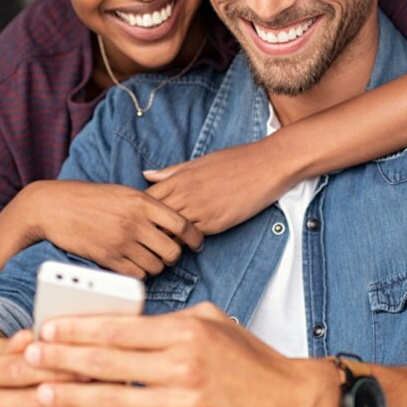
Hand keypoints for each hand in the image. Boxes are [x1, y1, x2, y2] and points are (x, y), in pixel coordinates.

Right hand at [10, 180, 203, 278]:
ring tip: (148, 258)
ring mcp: (121, 242)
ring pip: (156, 266)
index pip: (182, 224)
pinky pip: (137, 275)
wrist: (55, 207)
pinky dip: (139, 273)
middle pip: (173, 250)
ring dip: (156, 265)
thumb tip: (174, 221)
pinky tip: (133, 265)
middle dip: (173, 255)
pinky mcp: (108, 259)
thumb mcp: (124, 192)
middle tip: (166, 253)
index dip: (195, 237)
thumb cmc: (90, 198)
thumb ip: (149, 205)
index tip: (196, 243)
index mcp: (142, 202)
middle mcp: (135, 222)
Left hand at [24, 303, 345, 406]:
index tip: (48, 329)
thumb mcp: (214, 323)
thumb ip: (168, 321)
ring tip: (45, 392)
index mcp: (187, 332)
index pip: (118, 328)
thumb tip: (122, 322)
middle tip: (31, 357)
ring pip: (113, 403)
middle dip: (62, 360)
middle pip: (107, 364)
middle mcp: (184, 367)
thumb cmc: (253, 363)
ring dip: (73, 398)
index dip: (77, 329)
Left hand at [143, 138, 298, 235]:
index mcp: (180, 178)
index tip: (140, 218)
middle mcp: (186, 194)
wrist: (267, 165)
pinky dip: (185, 242)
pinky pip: (192, 237)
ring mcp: (200, 210)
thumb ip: (172, 172)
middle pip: (154, 218)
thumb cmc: (235, 160)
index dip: (141, 211)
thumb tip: (146, 175)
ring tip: (162, 246)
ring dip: (165, 239)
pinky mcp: (215, 223)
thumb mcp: (200, 161)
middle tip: (145, 238)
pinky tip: (185, 244)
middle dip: (148, 229)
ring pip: (170, 231)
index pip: (147, 199)